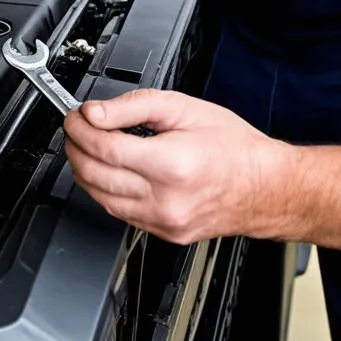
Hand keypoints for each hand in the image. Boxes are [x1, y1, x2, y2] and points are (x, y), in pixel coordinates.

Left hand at [63, 88, 294, 244]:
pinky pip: (118, 212)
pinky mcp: (163, 233)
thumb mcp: (184, 108)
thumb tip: (96, 113)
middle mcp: (164, 200)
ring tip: (86, 145)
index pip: (104, 148)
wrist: (265, 187)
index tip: (75, 115)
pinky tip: (107, 170)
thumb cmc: (233, 146)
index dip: (80, 128)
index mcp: (171, 164)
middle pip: (95, 175)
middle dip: (75, 147)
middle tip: (75, 127)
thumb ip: (134, 106)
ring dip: (84, 169)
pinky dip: (104, 189)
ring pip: (100, 198)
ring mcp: (163, 222)